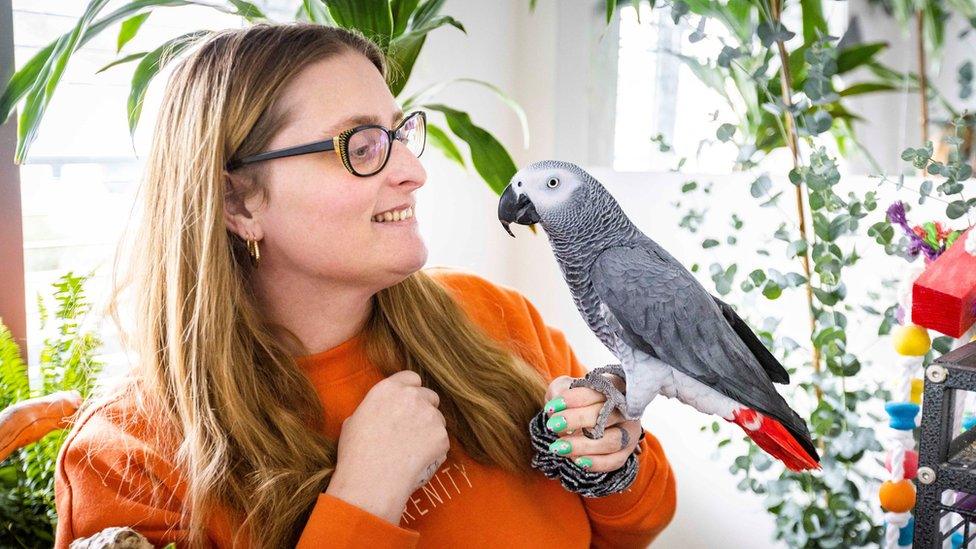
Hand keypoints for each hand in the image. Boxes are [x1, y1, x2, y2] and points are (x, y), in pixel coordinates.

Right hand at [327, 370, 449, 523]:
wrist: (371, 481)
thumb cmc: (356, 454)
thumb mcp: (353, 421)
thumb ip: (373, 408)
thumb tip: (380, 413)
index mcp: (388, 389)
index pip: (411, 378)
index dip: (411, 392)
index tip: (409, 405)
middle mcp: (412, 396)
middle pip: (429, 396)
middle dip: (425, 409)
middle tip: (414, 430)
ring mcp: (429, 415)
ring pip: (438, 418)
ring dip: (431, 429)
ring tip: (413, 450)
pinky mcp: (441, 436)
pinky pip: (442, 440)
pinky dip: (435, 450)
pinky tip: (419, 461)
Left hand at [542, 374, 641, 472]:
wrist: (583, 422)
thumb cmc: (574, 401)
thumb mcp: (565, 388)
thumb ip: (559, 389)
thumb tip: (557, 402)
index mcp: (614, 386)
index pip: (598, 390)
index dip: (575, 399)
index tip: (552, 407)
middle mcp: (627, 408)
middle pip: (606, 414)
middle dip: (577, 420)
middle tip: (553, 425)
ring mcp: (629, 431)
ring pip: (612, 441)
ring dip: (583, 445)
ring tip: (559, 447)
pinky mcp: (626, 452)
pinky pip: (614, 461)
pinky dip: (595, 463)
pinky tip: (576, 460)